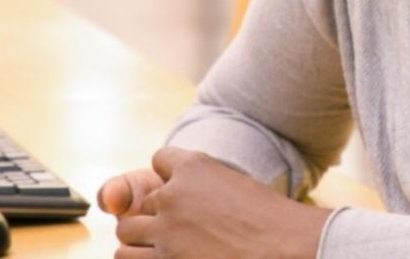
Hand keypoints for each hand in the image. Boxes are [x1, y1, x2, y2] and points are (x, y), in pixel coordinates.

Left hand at [107, 147, 329, 258]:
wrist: (283, 248)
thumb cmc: (271, 220)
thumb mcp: (237, 186)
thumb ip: (206, 188)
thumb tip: (192, 203)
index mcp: (195, 167)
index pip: (160, 159)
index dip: (171, 177)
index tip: (183, 193)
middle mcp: (174, 195)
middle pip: (141, 201)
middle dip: (154, 214)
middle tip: (177, 229)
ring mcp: (166, 231)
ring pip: (126, 232)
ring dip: (140, 240)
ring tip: (163, 248)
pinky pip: (128, 258)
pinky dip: (143, 257)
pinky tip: (163, 257)